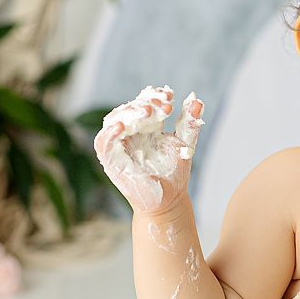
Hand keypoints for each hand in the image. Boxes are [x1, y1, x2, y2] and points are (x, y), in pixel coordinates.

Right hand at [93, 84, 204, 215]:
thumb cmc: (174, 175)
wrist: (170, 202)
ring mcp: (119, 146)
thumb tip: (196, 100)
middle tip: (164, 106)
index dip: (155, 97)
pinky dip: (109, 133)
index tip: (170, 96)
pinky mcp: (111, 160)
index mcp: (146, 128)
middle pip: (130, 109)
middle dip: (146, 103)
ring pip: (114, 120)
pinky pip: (103, 143)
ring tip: (148, 111)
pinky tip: (122, 126)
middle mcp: (131, 134)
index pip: (145, 103)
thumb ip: (189, 123)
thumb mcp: (185, 144)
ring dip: (130, 113)